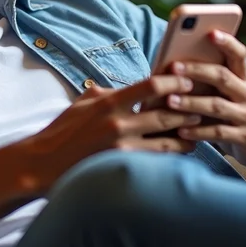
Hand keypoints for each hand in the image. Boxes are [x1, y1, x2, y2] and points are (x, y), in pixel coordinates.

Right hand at [20, 74, 199, 193]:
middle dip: (188, 109)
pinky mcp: (123, 166)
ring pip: (168, 140)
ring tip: (198, 132)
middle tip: (202, 105)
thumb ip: (110, 93)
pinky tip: (182, 153)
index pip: (151, 85)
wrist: (43, 162)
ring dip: (186, 136)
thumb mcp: (84, 101)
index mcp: (109, 101)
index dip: (174, 81)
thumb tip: (131, 87)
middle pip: (166, 113)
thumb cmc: (63, 131)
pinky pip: (157, 160)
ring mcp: (122, 147)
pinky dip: (172, 155)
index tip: (186, 80)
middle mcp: (118, 123)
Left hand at [166, 31, 245, 167]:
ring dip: (191, 102)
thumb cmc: (234, 111)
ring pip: (218, 105)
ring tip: (169, 100)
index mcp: (244, 78)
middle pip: (223, 77)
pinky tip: (180, 130)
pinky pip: (218, 132)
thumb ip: (208, 80)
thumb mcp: (228, 93)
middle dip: (197, 70)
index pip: (239, 54)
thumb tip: (169, 65)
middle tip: (173, 67)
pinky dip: (198, 131)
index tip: (210, 32)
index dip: (227, 42)